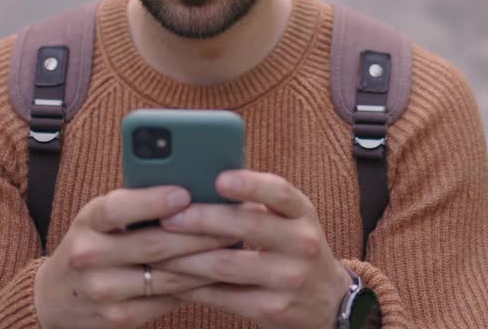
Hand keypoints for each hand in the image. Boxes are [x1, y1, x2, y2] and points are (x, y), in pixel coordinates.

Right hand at [34, 185, 238, 328]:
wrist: (56, 298)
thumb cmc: (93, 244)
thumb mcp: (101, 219)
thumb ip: (136, 204)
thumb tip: (192, 187)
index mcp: (88, 221)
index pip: (118, 207)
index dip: (152, 201)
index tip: (185, 193)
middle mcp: (90, 255)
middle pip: (153, 245)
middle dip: (199, 233)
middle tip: (233, 221)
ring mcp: (104, 290)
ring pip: (167, 276)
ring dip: (205, 262)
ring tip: (234, 246)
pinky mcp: (120, 317)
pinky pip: (168, 299)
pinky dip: (196, 286)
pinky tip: (218, 274)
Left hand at [154, 170, 353, 328]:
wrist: (328, 301)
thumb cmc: (295, 249)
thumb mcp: (290, 220)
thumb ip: (257, 203)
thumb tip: (199, 183)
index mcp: (302, 213)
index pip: (280, 192)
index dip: (250, 184)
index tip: (220, 178)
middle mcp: (302, 243)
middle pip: (248, 226)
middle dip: (202, 219)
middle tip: (168, 217)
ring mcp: (289, 278)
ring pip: (228, 265)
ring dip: (186, 258)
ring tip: (158, 249)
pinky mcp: (272, 309)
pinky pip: (224, 296)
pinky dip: (194, 287)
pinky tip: (173, 279)